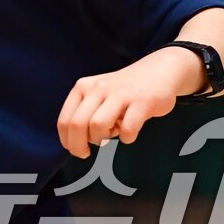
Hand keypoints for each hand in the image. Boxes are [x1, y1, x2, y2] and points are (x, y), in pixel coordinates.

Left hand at [56, 47, 198, 158]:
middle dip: (78, 145)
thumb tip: (76, 141)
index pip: (65, 119)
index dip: (67, 140)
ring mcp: (120, 94)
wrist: (158, 70)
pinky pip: (128, 128)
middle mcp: (98, 88)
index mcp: (83, 87)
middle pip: (78, 124)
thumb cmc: (125, 90)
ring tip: (112, 134)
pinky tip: (129, 133)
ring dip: (102, 138)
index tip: (73, 149)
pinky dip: (127, 137)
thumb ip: (85, 113)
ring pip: (98, 125)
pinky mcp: (142, 102)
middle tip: (86, 153)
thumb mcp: (97, 94)